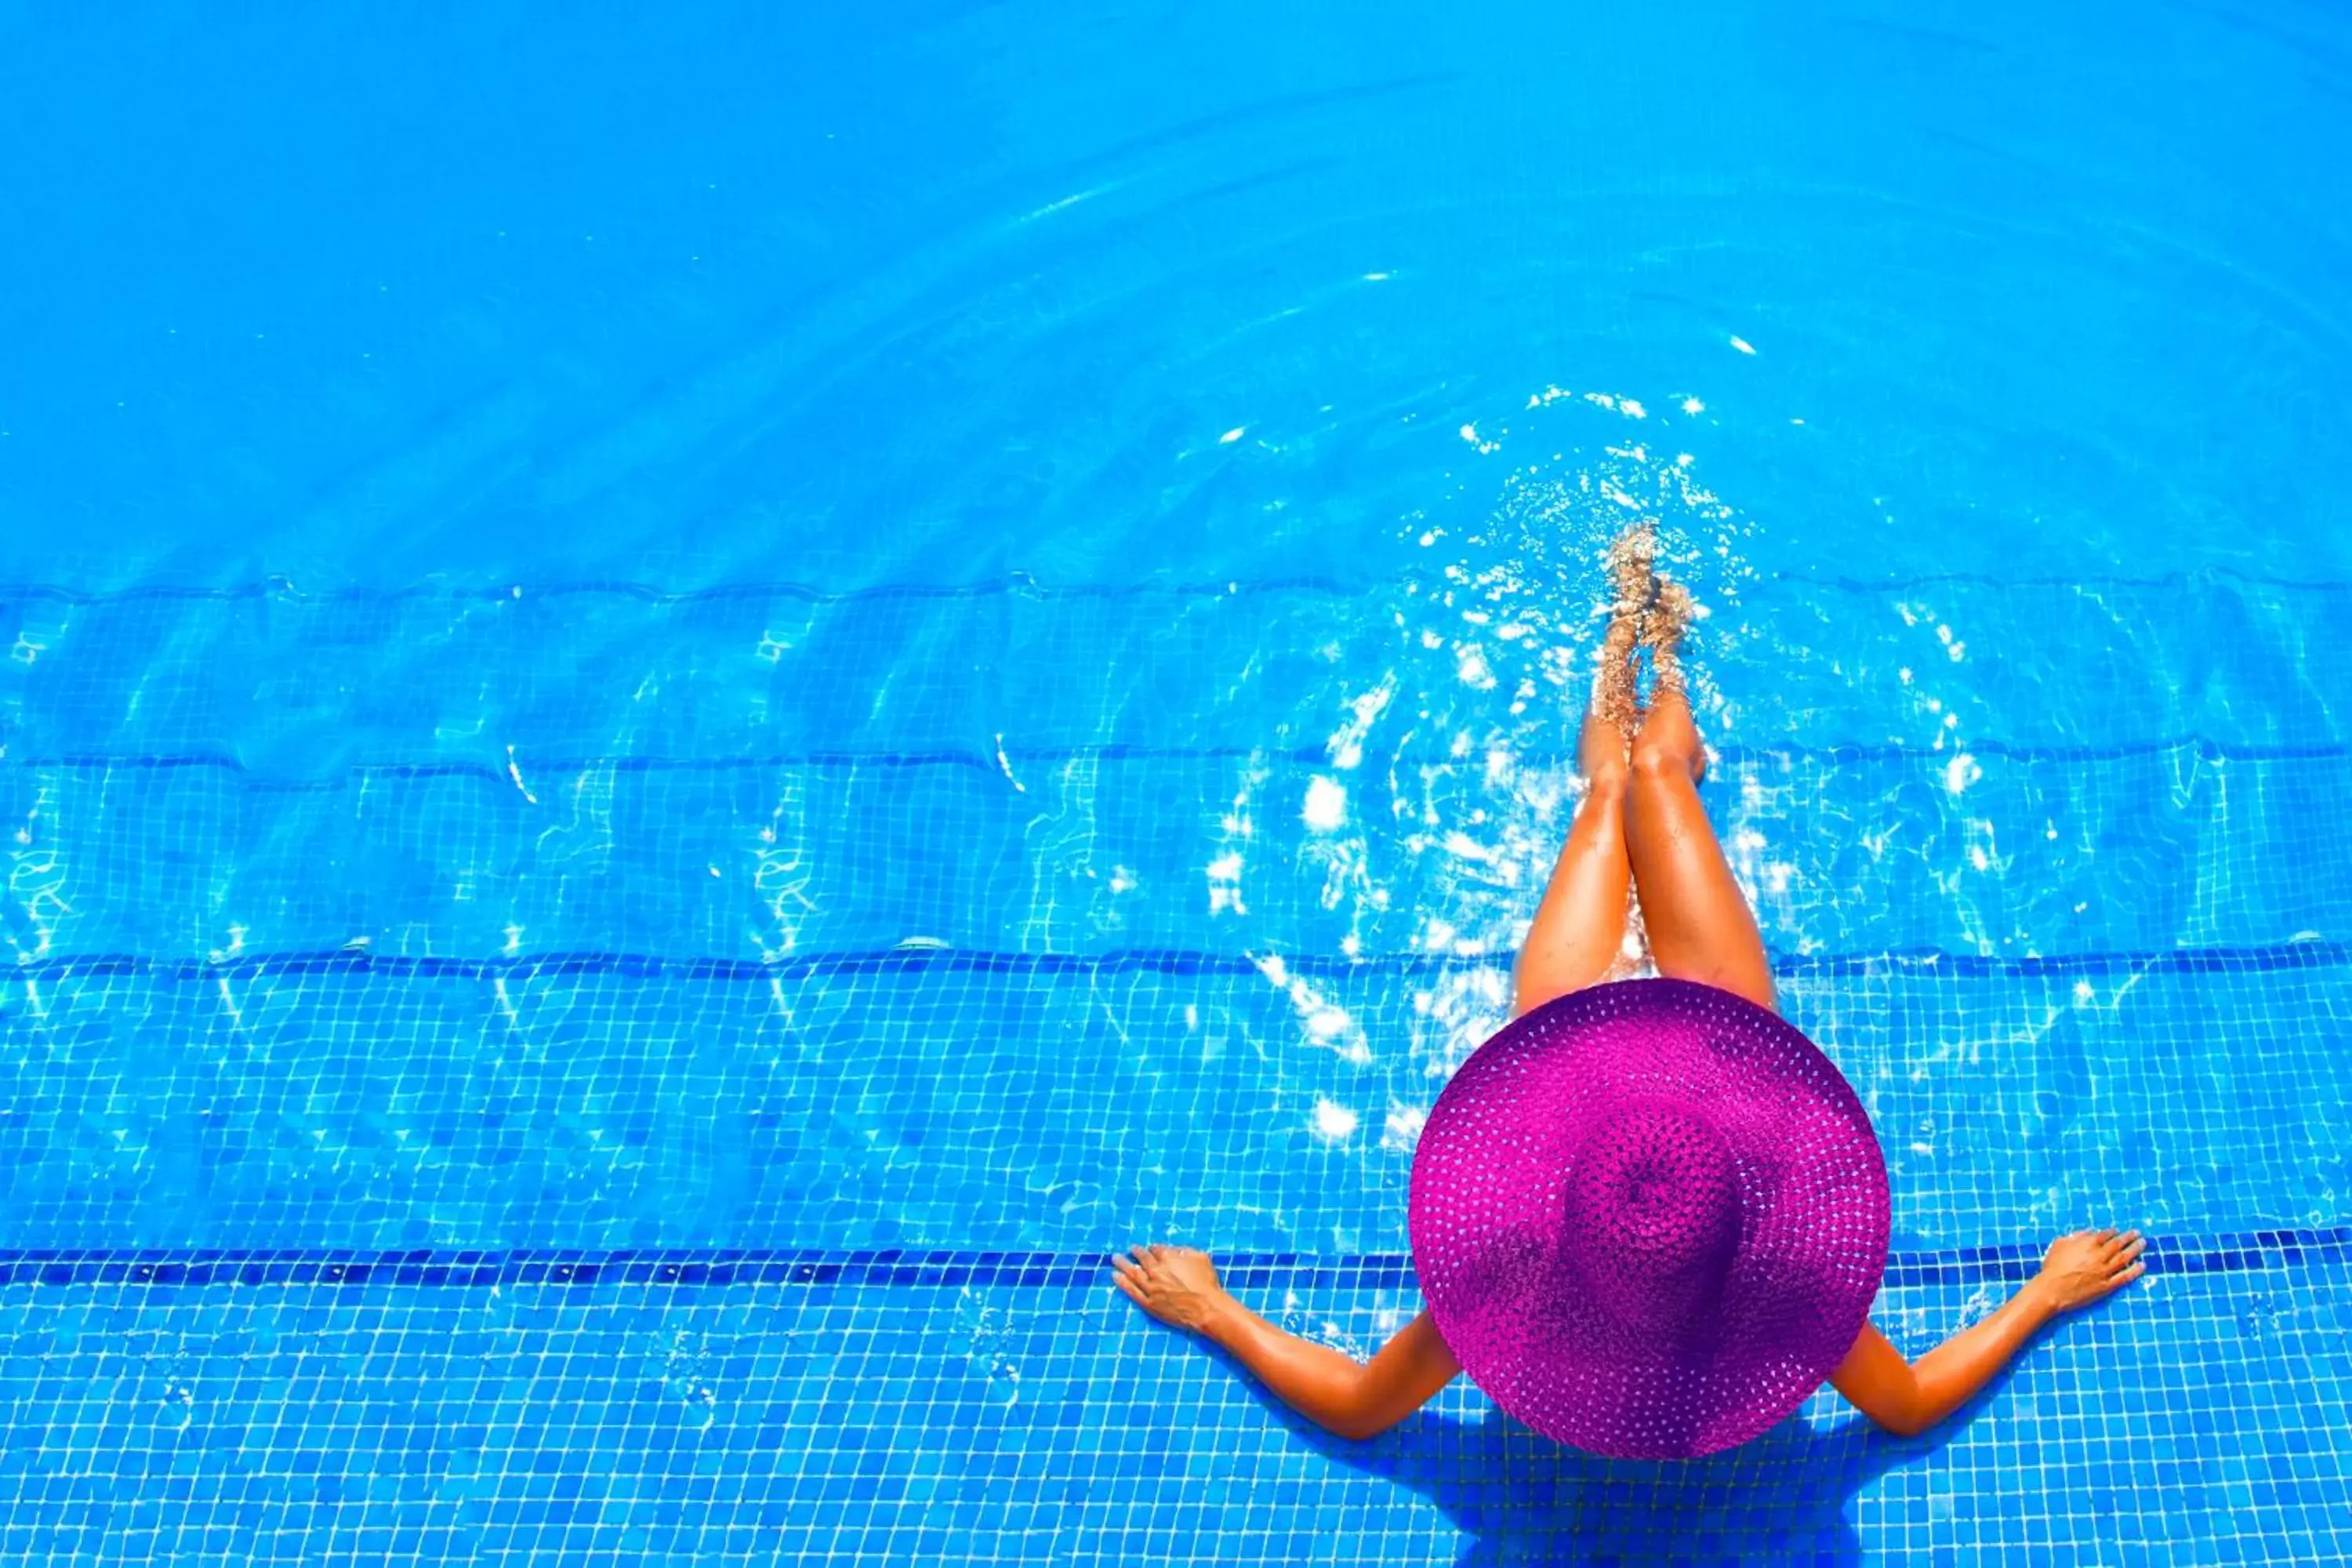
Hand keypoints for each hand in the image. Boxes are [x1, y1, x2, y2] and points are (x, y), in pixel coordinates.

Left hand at [1110, 1244, 1231, 1332]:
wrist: (1206, 1308)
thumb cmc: (1207, 1283)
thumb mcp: (1201, 1258)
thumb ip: (1186, 1251)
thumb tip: (1175, 1250)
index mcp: (1168, 1257)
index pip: (1156, 1249)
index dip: (1153, 1248)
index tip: (1151, 1249)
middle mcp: (1156, 1270)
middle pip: (1142, 1258)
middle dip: (1136, 1252)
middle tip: (1131, 1249)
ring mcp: (1150, 1287)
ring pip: (1132, 1273)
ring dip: (1122, 1264)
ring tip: (1115, 1258)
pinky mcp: (1148, 1303)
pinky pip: (1132, 1291)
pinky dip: (1122, 1283)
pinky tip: (1115, 1276)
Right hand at [2030, 1228, 2146, 1311]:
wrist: (2052, 1289)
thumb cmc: (2053, 1266)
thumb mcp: (2060, 1244)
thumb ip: (2076, 1236)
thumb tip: (2090, 1231)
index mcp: (2088, 1244)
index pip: (2105, 1234)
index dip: (2113, 1231)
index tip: (2118, 1231)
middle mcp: (2099, 1256)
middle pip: (2118, 1244)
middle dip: (2129, 1237)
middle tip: (2138, 1233)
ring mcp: (2105, 1271)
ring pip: (2124, 1258)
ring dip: (2135, 1249)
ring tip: (2143, 1244)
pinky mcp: (2108, 1285)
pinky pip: (2125, 1277)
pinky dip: (2135, 1270)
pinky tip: (2142, 1265)